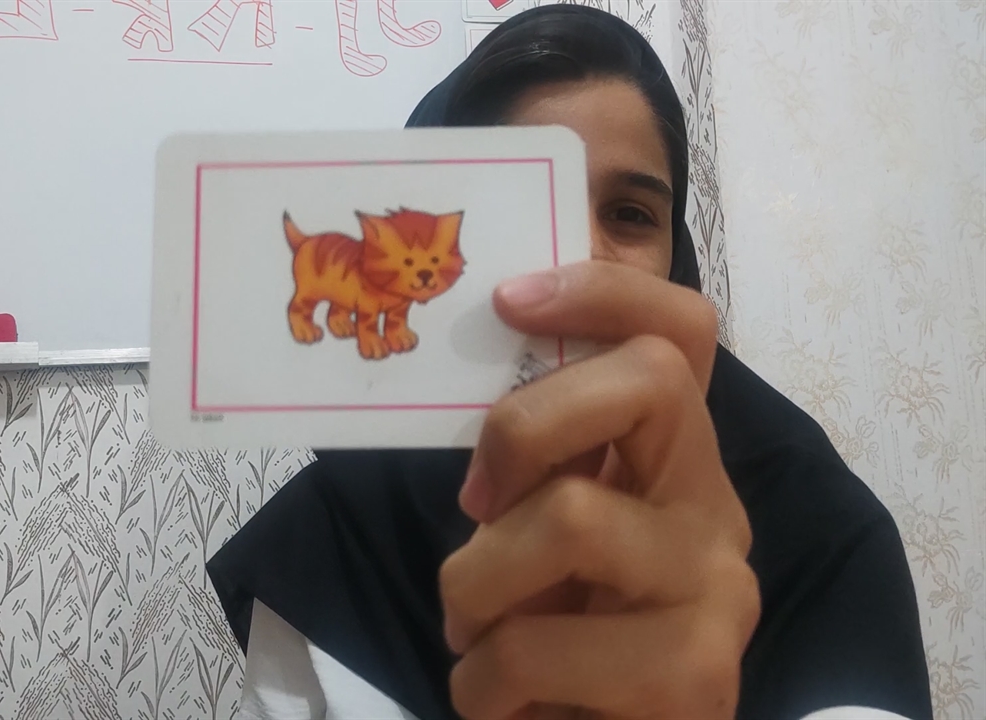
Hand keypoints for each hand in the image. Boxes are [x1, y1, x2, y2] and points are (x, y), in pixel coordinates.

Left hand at [440, 262, 759, 719]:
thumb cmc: (568, 638)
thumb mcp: (545, 533)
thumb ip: (538, 466)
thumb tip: (471, 373)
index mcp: (676, 462)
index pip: (683, 334)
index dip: (605, 290)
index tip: (509, 299)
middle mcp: (714, 510)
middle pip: (646, 384)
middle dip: (523, 426)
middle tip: (473, 502)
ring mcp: (716, 591)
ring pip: (568, 517)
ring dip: (473, 585)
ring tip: (474, 636)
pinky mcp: (693, 677)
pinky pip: (533, 646)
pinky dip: (479, 682)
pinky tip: (501, 701)